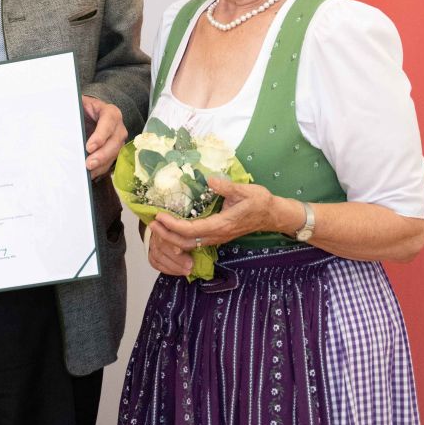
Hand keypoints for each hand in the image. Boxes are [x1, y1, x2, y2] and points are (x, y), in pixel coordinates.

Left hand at [81, 95, 127, 178]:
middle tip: (89, 164)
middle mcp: (118, 127)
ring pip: (114, 154)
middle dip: (102, 155)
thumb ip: (74, 111)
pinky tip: (90, 174)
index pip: (109, 121)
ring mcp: (118, 140)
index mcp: (110, 112)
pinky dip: (100, 169)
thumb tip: (61, 118)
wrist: (90, 114)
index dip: (100, 135)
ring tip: (88, 172)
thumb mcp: (80, 106)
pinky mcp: (114, 151)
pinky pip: (110, 162)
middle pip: (114, 142)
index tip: (89, 147)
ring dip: (101, 165)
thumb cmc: (84, 109)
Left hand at [150, 176, 280, 273]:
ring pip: (190, 244)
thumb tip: (209, 180)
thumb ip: (226, 187)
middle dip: (167, 235)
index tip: (159, 215)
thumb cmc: (259, 201)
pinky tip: (172, 229)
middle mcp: (217, 235)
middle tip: (151, 223)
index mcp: (222, 224)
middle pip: (186, 242)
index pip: (192, 230)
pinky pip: (195, 241)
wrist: (272, 215)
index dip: (173, 225)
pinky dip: (180, 237)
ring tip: (157, 225)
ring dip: (172, 237)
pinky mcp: (217, 235)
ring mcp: (217, 237)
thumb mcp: (245, 190)